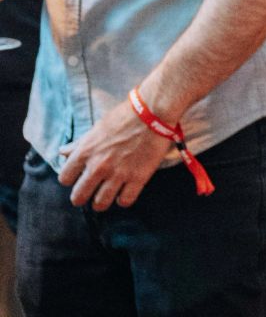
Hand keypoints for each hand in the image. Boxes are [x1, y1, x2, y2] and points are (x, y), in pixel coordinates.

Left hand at [58, 98, 175, 209]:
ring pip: (101, 203)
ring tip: (104, 199)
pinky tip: (124, 194)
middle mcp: (98, 166)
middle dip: (81, 198)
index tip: (77, 178)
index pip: (64, 178)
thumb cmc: (123, 117)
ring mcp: (118, 174)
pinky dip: (123, 201)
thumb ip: (79, 144)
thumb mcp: (96, 129)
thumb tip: (62, 152)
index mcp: (85, 152)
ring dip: (101, 203)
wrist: (152, 114)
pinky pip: (125, 201)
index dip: (70, 180)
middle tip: (87, 196)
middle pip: (79, 196)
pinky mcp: (138, 178)